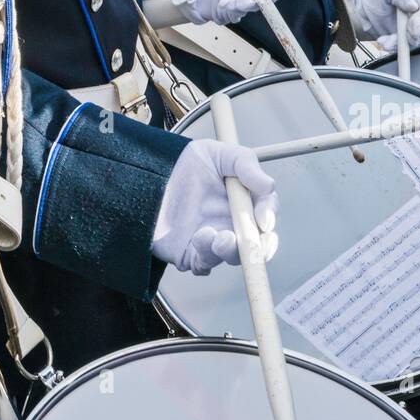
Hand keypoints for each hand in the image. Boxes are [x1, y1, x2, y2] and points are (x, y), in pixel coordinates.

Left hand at [153, 136, 277, 275]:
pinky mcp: (190, 253)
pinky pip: (204, 265)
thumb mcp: (220, 153)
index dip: (268, 219)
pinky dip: (206, 257)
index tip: (264, 220)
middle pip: (256, 245)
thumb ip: (247, 166)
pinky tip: (199, 237)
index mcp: (242, 203)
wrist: (150, 173)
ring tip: (220, 237)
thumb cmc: (186, 163)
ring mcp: (212, 240)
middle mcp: (230, 224)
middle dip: (258, 247)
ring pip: (231, 257)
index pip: (265, 216)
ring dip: (230, 251)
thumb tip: (269, 187)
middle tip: (251, 241)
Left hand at [347, 0, 419, 51]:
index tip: (412, 28)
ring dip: (401, 44)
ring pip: (417, 42)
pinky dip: (394, 47)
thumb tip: (413, 5)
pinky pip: (404, 48)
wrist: (364, 6)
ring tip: (386, 40)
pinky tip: (384, 42)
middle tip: (404, 37)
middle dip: (418, 37)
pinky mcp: (405, 40)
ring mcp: (414, 29)